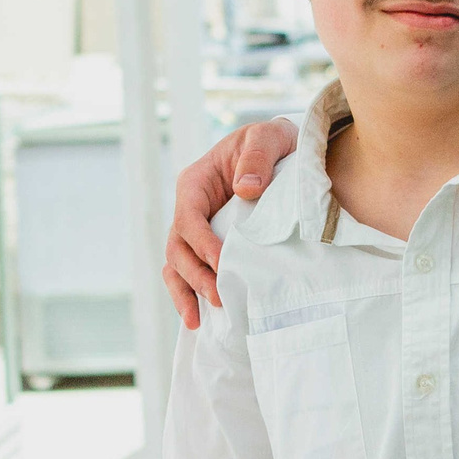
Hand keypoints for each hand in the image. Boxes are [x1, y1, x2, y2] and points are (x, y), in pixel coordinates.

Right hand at [163, 120, 299, 324]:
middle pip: (178, 247)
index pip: (188, 217)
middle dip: (194, 275)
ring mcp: (196, 229)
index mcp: (196, 183)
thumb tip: (245, 189)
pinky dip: (189, 294)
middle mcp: (190, 208)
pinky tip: (197, 319)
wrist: (281, 151)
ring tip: (197, 321)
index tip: (221, 264)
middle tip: (218, 298)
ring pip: (177, 264)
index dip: (201, 243)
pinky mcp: (207, 245)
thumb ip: (257, 158)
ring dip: (185, 292)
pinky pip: (189, 271)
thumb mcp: (267, 138)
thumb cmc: (271, 142)